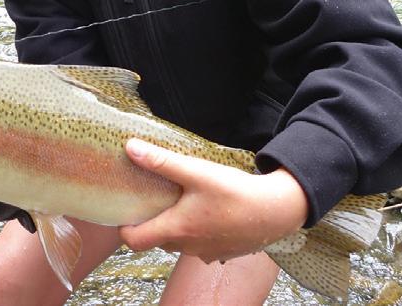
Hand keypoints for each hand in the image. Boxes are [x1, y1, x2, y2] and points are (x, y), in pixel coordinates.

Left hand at [118, 139, 308, 263]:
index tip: (126, 209)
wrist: (277, 211)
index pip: (133, 241)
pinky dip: (197, 231)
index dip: (124, 227)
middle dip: (151, 222)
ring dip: (175, 226)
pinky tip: (207, 211)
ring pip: (179, 242)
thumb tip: (130, 148)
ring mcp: (206, 253)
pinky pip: (200, 245)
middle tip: (152, 198)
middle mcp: (188, 248)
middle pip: (156, 240)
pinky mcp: (223, 252)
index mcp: (176, 230)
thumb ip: (162, 162)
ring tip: (180, 201)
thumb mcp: (197, 172)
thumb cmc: (236, 193)